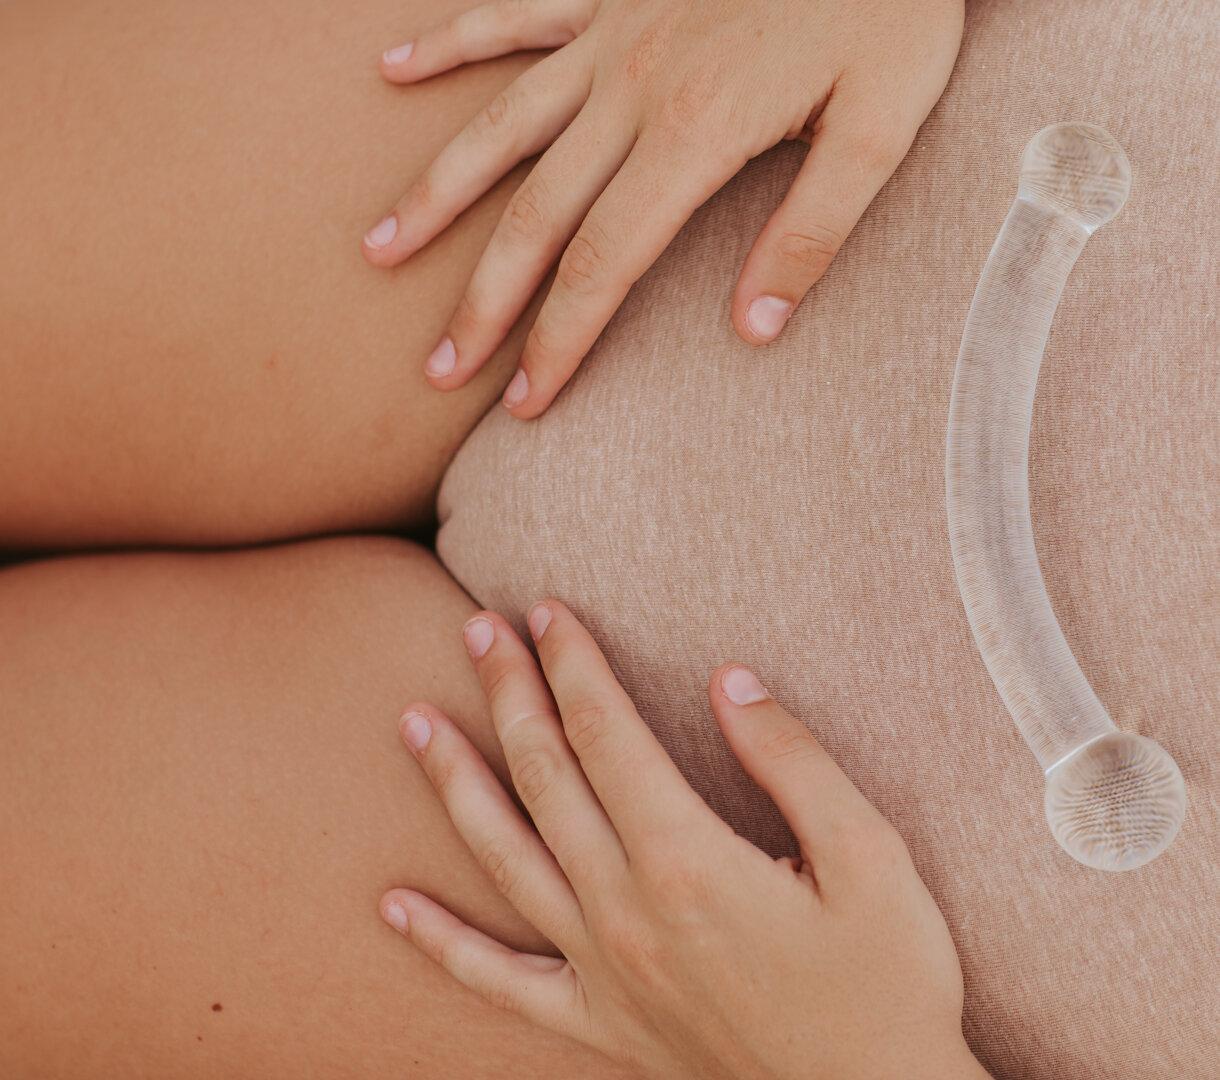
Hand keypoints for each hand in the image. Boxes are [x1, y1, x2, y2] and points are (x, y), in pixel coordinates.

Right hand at [363, 0, 963, 417]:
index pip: (605, 264)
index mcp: (695, 135)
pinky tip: (393, 67)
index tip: (523, 404)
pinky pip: (512, 18)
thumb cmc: (890, 12)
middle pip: (534, 215)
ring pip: (498, 126)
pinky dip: (451, 41)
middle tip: (439, 369)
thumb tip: (754, 333)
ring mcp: (610, 37)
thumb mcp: (880, 130)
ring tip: (378, 248)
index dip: (559, 340)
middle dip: (484, 301)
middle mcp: (631, 91)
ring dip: (435, 192)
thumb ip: (813, 232)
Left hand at [379, 600, 987, 1079]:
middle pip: (547, 777)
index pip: (607, 734)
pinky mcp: (600, 1024)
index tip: (547, 610)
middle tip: (478, 630)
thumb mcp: (873, 858)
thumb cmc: (889, 984)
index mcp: (690, 862)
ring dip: (456, 784)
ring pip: (506, 858)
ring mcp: (603, 972)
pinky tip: (393, 907)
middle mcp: (627, 912)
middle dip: (510, 693)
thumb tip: (727, 679)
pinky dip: (442, 943)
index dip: (574, 664)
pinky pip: (499, 982)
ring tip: (414, 723)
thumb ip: (792, 760)